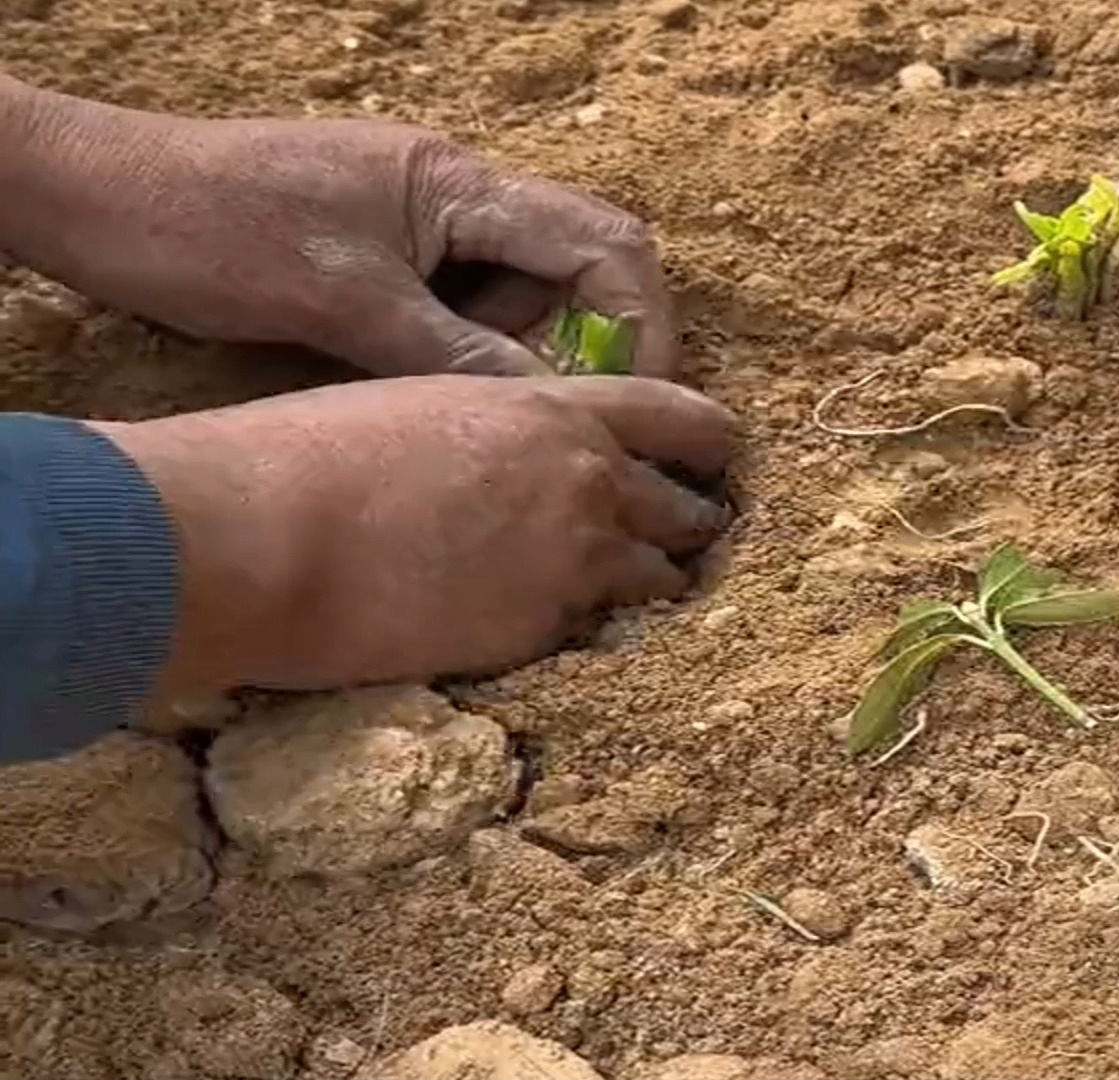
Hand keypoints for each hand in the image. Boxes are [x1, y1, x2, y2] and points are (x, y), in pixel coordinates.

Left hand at [0, 78, 677, 377]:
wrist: (99, 198)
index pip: (604, 244)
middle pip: (581, 264)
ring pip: (525, 293)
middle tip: (564, 415)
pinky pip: (468, 307)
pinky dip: (472, 356)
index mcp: (458, 184)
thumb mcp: (342, 306)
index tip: (640, 401)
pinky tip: (430, 392)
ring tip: (470, 406)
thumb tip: (554, 412)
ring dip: (522, 356)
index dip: (641, 325)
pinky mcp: (390, 256)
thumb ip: (457, 356)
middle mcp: (456, 195)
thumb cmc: (209, 231)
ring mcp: (423, 224)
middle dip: (593, 343)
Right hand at [93, 375, 732, 695]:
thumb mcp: (426, 405)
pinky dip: (577, 629)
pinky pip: (589, 634)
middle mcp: (586, 483)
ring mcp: (572, 565)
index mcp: (556, 410)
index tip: (724, 454)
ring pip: (658, 581)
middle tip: (687, 535)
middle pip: (688, 509)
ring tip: (633, 592)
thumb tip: (514, 455)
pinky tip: (543, 626)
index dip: (712, 438)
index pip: (678, 413)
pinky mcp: (539, 634)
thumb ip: (499, 429)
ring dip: (650, 584)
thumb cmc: (311, 455)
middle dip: (692, 522)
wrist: (262, 541)